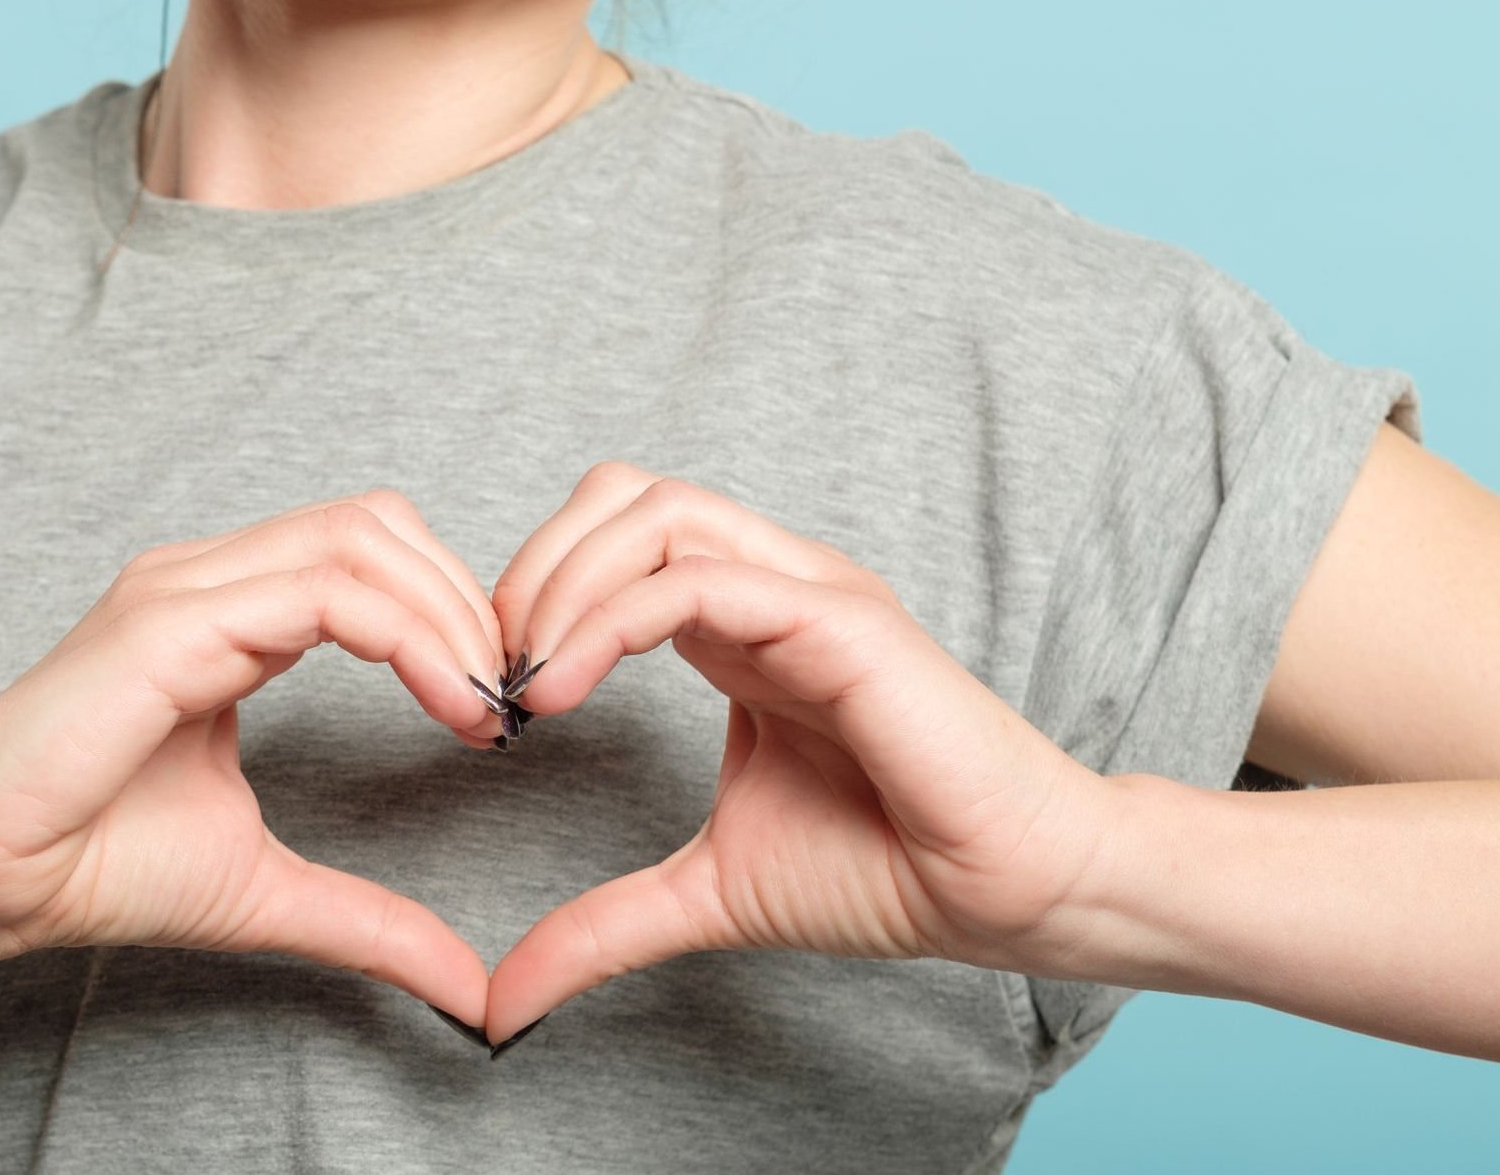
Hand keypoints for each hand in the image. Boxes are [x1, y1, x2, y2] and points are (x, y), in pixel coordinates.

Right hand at [0, 489, 506, 1023]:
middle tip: (505, 704)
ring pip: (361, 538)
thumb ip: (370, 919)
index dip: (452, 614)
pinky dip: (408, 634)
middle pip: (378, 522)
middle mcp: (205, 579)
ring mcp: (184, 588)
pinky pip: (323, 589)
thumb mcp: (267, 890)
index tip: (496, 714)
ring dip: (449, 614)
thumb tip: (470, 989)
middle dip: (467, 600)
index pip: (369, 555)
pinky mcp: (167, 619)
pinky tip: (444, 703)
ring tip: (481, 706)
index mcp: (224, 614)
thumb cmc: (87, 865)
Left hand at [482, 462, 1116, 1040]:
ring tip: (530, 680)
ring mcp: (806, 592)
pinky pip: (702, 578)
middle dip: (533, 566)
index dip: (533, 594)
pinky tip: (568, 688)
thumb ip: (600, 927)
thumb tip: (504, 1003)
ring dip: (564, 582)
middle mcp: (766, 587)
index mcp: (735, 624)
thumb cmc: (884, 872)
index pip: (609, 539)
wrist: (1005, 895)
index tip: (494, 696)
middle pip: (620, 495)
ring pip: (657, 512)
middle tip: (496, 671)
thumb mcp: (703, 893)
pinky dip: (613, 618)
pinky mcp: (839, 620)